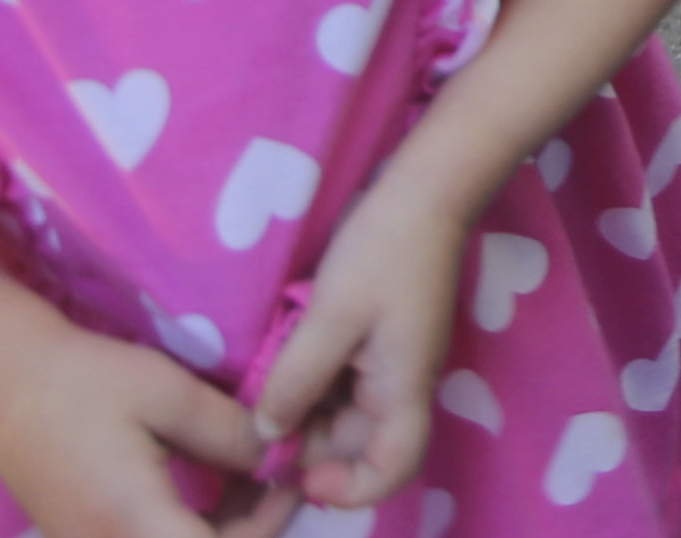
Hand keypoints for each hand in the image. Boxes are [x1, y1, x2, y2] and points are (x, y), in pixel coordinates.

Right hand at [0, 323, 295, 537]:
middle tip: (279, 480)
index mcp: (133, 521)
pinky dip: (190, 528)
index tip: (289, 483)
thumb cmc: (85, 382)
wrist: (3, 388)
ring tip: (252, 478)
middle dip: (251, 531)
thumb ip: (228, 432)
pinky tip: (215, 488)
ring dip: (223, 531)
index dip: (266, 528)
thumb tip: (279, 457)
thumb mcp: (167, 392)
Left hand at [251, 176, 469, 515]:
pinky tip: (279, 363)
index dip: (351, 489)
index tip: (302, 477)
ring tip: (261, 388)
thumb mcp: (331, 314)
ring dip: (302, 411)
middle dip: (306, 444)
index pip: (392, 468)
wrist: (425, 190)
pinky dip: (308, 384)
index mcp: (403, 387)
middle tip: (255, 423)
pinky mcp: (375, 343)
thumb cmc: (384, 250)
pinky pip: (340, 384)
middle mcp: (400, 386)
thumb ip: (296, 380)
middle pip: (355, 445)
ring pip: (341, 414)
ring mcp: (388, 364)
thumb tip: (265, 436)